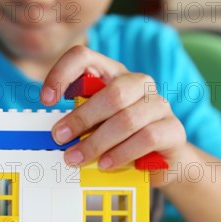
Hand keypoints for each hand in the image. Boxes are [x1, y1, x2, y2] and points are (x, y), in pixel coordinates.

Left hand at [40, 45, 186, 186]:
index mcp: (113, 73)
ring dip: (97, 142)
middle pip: (111, 92)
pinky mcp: (173, 129)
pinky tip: (106, 164)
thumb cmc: (121, 139)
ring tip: (77, 159)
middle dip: (81, 117)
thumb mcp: (96, 126)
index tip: (46, 100)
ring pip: (127, 119)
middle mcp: (138, 82)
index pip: (84, 57)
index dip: (62, 74)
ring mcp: (159, 104)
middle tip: (60, 138)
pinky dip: (121, 153)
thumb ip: (79, 122)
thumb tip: (54, 132)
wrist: (163, 161)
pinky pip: (146, 138)